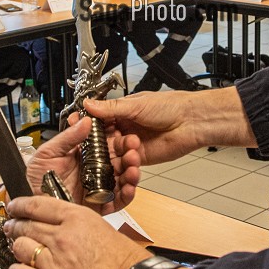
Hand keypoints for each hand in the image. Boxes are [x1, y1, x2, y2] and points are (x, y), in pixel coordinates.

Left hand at [3, 197, 151, 268]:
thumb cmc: (127, 262)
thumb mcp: (102, 229)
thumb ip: (77, 226)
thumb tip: (60, 226)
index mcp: (76, 218)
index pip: (36, 205)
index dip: (20, 206)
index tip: (14, 207)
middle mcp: (62, 237)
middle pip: (25, 225)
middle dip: (15, 226)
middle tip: (12, 228)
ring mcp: (54, 262)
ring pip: (20, 248)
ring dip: (17, 248)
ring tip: (19, 251)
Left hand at [28, 115, 141, 213]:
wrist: (34, 204)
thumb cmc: (38, 178)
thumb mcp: (48, 152)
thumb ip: (68, 137)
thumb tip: (85, 121)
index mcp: (85, 155)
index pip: (108, 145)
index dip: (120, 141)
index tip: (128, 136)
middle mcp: (95, 170)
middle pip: (120, 161)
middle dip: (130, 156)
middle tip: (133, 151)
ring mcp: (99, 187)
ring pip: (122, 179)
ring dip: (132, 173)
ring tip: (133, 168)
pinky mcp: (100, 204)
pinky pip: (118, 201)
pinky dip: (127, 195)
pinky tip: (129, 188)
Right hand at [84, 85, 253, 166]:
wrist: (192, 122)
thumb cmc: (171, 106)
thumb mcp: (137, 104)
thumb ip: (111, 108)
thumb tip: (89, 104)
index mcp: (122, 111)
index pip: (98, 118)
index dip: (87, 124)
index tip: (77, 126)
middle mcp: (124, 127)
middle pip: (101, 138)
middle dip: (94, 143)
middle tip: (86, 146)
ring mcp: (131, 143)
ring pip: (111, 152)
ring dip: (108, 154)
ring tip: (108, 153)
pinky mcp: (138, 158)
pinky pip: (124, 163)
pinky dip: (120, 164)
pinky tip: (119, 161)